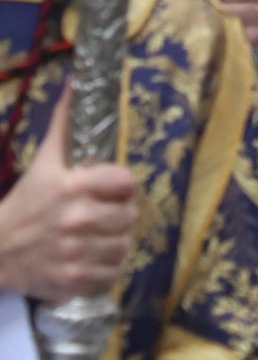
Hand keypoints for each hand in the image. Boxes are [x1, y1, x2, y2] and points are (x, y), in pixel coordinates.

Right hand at [0, 87, 137, 303]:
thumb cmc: (26, 202)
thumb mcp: (45, 160)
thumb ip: (65, 121)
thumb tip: (79, 78)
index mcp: (72, 185)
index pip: (125, 183)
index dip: (121, 186)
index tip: (111, 190)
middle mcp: (75, 219)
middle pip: (128, 216)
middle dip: (120, 215)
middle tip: (105, 215)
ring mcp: (73, 253)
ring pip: (122, 246)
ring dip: (116, 242)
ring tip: (101, 237)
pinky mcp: (71, 281)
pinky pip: (111, 274)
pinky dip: (107, 269)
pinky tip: (93, 259)